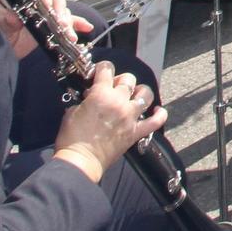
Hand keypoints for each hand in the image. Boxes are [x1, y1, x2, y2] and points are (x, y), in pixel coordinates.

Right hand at [54, 64, 165, 182]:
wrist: (80, 162)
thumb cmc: (71, 139)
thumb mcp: (71, 112)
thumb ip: (84, 101)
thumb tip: (90, 98)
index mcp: (101, 94)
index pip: (106, 69)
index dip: (103, 68)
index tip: (100, 72)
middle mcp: (119, 102)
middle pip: (128, 79)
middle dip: (119, 81)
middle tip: (111, 89)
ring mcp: (129, 117)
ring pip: (145, 94)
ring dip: (140, 92)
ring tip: (133, 96)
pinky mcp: (135, 132)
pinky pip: (156, 121)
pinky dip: (160, 114)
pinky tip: (157, 110)